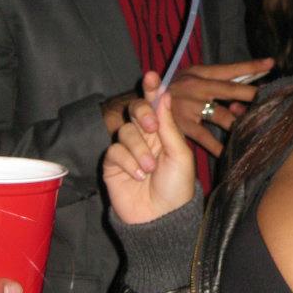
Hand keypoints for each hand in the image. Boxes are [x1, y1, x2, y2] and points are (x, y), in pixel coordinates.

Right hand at [103, 72, 194, 223]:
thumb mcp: (178, 154)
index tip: (151, 75)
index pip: (156, 105)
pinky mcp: (113, 164)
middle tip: (152, 127)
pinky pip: (115, 151)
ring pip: (125, 131)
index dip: (152, 89)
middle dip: (142, 114)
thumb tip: (164, 94)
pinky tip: (138, 176)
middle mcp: (145, 137)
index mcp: (164, 132)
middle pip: (135, 111)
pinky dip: (127, 162)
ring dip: (138, 149)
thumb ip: (169, 125)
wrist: (160, 218)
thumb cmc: (176, 187)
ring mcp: (128, 150)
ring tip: (149, 169)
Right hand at [162, 57, 272, 156]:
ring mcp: (186, 105)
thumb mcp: (190, 80)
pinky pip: (204, 137)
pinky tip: (231, 152)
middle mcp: (194, 86)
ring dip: (238, 122)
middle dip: (250, 95)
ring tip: (256, 127)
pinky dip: (218, 146)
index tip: (270, 64)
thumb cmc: (172, 94)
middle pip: (229, 90)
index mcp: (198, 73)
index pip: (229, 69)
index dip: (250, 67)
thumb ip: (215, 85)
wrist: (137, 107)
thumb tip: (242, 100)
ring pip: (221, 115)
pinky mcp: (179, 125)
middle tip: (271, 101)